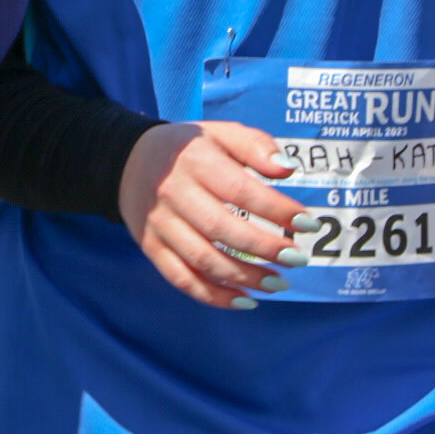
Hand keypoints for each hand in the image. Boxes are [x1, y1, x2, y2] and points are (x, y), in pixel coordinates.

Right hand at [118, 119, 322, 308]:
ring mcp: (160, 223)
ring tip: (278, 283)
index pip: (240, 190)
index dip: (276, 209)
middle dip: (264, 248)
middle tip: (297, 259)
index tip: (307, 223)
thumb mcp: (219, 132)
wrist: (126, 160)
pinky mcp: (151, 246)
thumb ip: (254, 145)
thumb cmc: (187, 148)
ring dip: (243, 277)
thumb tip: (288, 168)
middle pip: (221, 228)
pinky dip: (213, 296)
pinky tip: (244, 301)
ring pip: (202, 258)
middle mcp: (173, 192)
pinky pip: (181, 278)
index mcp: (195, 160)